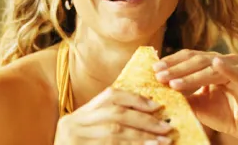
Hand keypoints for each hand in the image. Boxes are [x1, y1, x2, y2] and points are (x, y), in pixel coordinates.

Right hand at [54, 87, 173, 144]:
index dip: (135, 99)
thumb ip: (108, 125)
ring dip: (142, 137)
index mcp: (76, 116)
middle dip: (144, 120)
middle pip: (115, 114)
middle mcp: (72, 125)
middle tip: (166, 128)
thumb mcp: (89, 137)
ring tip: (162, 142)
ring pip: (115, 132)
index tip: (156, 106)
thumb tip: (148, 117)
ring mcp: (74, 141)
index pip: (109, 96)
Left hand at [153, 50, 237, 142]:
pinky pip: (234, 73)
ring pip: (209, 68)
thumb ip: (182, 93)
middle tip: (159, 75)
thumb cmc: (223, 115)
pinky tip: (215, 64)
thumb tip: (158, 87)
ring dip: (190, 75)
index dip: (171, 62)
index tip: (154, 69)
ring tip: (173, 83)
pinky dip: (225, 68)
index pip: (188, 58)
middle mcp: (225, 61)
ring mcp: (237, 68)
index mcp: (212, 63)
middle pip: (196, 60)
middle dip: (176, 69)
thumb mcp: (197, 103)